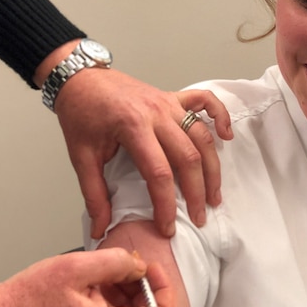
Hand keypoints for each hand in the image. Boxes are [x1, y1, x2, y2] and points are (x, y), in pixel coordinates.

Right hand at [0, 248, 177, 306]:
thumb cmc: (26, 300)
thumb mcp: (75, 267)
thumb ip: (116, 262)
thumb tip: (139, 266)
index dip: (163, 289)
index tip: (147, 268)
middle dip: (146, 291)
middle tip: (127, 268)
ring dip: (129, 299)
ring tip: (105, 276)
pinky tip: (93, 289)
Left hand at [54, 67, 232, 237]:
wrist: (80, 78)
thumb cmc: (81, 114)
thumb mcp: (81, 156)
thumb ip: (94, 194)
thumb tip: (100, 227)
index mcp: (133, 127)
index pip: (158, 173)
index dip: (166, 205)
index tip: (168, 228)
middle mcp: (156, 113)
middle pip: (188, 157)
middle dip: (196, 192)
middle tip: (199, 218)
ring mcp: (168, 103)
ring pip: (202, 136)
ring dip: (212, 168)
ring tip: (214, 195)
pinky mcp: (173, 96)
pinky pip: (205, 101)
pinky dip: (220, 116)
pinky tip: (226, 137)